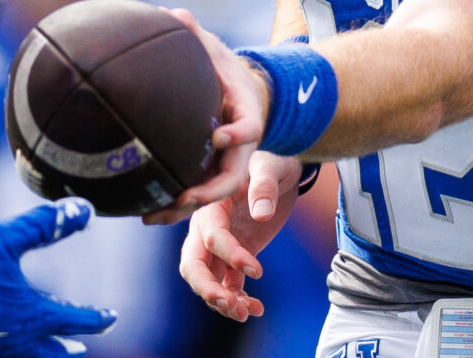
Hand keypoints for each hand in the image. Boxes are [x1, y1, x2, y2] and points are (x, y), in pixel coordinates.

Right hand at [0, 198, 116, 356]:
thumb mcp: (5, 237)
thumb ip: (46, 225)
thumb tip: (85, 210)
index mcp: (31, 315)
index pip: (75, 319)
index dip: (97, 317)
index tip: (112, 316)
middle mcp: (15, 341)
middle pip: (51, 352)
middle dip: (67, 348)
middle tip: (81, 349)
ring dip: (38, 354)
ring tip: (42, 352)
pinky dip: (2, 354)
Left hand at [141, 9, 269, 225]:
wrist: (239, 94)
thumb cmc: (224, 71)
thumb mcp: (216, 51)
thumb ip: (197, 36)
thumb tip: (175, 13)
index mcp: (247, 116)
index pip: (250, 129)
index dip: (238, 135)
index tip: (218, 136)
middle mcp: (240, 148)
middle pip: (231, 176)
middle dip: (210, 189)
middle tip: (186, 197)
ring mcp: (225, 165)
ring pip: (211, 195)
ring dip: (184, 209)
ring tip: (153, 216)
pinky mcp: (207, 174)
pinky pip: (193, 194)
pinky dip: (172, 206)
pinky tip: (143, 212)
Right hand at [179, 152, 303, 321]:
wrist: (279, 169)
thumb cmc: (270, 161)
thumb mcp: (269, 166)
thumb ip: (264, 186)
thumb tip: (261, 212)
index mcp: (211, 206)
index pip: (212, 237)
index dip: (231, 255)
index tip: (257, 270)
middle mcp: (208, 228)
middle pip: (193, 265)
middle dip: (207, 288)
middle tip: (231, 306)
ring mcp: (220, 245)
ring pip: (207, 280)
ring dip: (222, 301)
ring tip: (246, 313)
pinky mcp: (234, 256)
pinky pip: (228, 284)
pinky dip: (238, 300)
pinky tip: (257, 308)